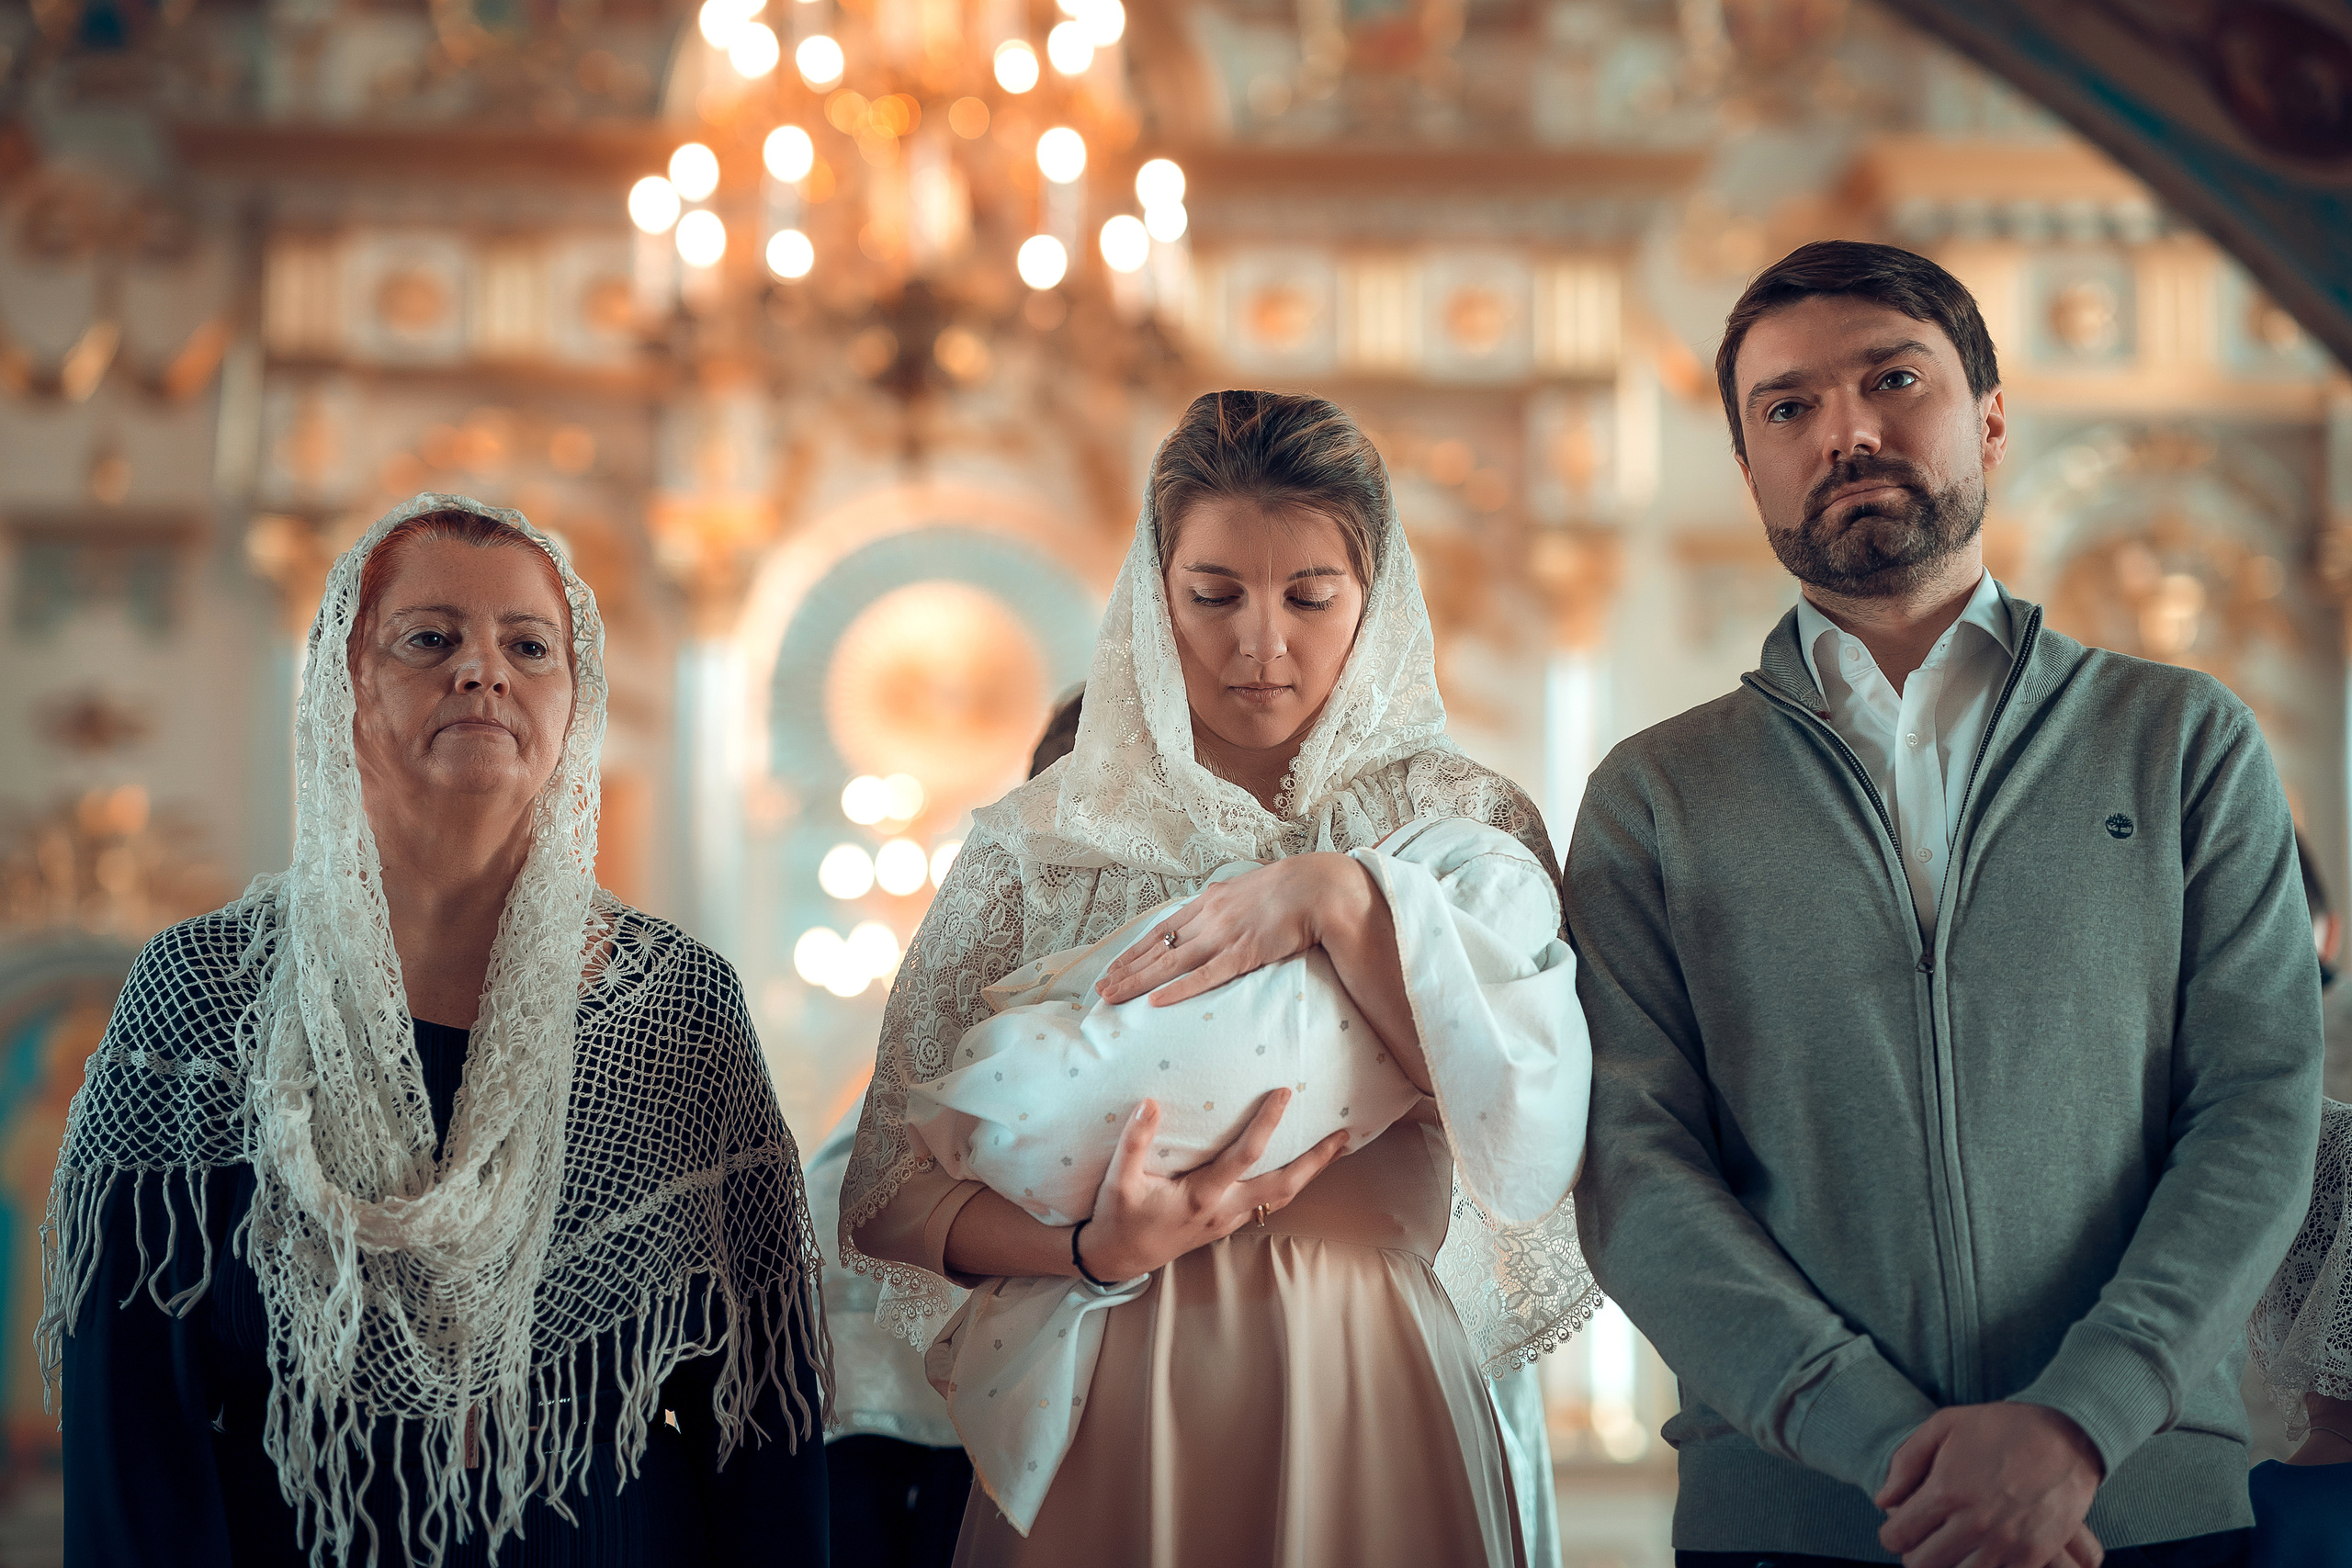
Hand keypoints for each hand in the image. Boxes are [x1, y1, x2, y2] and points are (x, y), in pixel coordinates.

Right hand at [1075, 1089, 1348, 1280]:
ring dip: (1311, 1174)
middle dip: (1316, 1161)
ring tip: (1335, 1149)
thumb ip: (1134, 1142)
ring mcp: (1228, 1221)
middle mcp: (1223, 1211)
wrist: (1117, 1258)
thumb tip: (1150, 1103)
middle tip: (1343, 1135)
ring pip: (1281, 1198)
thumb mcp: (1119, 1180)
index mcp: (1202, 1196)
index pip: (1245, 1155)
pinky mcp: (1226, 1224)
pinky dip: (1290, 1184)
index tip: (1284, 1092)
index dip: (1267, 1123)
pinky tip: (1299, 1169)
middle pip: (1283, 1185)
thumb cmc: (1118, 1217)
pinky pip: (1268, 1203)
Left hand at [1096, 853, 1367, 1007]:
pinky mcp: (1244, 953)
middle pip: (1158, 948)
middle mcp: (1209, 917)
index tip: (1113, 967)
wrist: (1320, 888)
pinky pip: (1206, 976)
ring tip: (1113, 996)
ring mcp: (1224, 935)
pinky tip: (1156, 1001)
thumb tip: (1213, 918)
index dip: (1134, 951)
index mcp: (1209, 901)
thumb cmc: (1291, 891)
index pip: (1161, 930)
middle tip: (1099, 990)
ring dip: (1139, 981)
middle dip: (1126, 970)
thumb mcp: (1248, 892)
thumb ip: (1227, 907)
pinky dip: (1179, 989)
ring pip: (1171, 962)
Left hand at [1875, 1403, 2104, 1567]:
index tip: (1899, 1529)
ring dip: (1948, 1566)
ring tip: (1951, 1549)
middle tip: (1923, 1542)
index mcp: (1946, 1491)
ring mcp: (2005, 1543)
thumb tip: (1884, 1500)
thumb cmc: (2001, 1427)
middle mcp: (1973, 1523)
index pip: (1897, 1537)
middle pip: (1922, 1565)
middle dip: (1915, 1555)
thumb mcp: (1944, 1425)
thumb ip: (1905, 1462)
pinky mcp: (2033, 1556)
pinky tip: (1980, 1555)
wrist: (2068, 1436)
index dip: (1892, 1535)